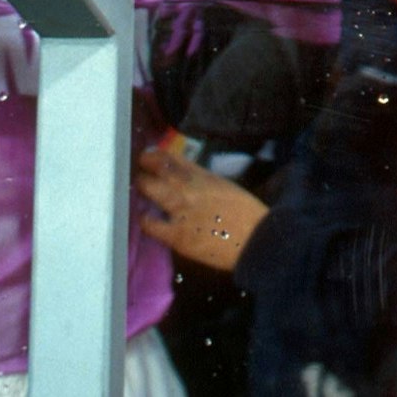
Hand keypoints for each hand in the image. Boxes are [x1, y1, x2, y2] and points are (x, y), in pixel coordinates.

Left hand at [134, 148, 267, 271]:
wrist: (257, 241)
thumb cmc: (247, 216)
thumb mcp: (226, 188)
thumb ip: (204, 182)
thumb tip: (186, 181)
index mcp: (204, 177)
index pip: (173, 158)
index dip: (156, 155)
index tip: (148, 156)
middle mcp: (190, 188)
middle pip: (157, 168)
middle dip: (145, 168)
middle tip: (140, 172)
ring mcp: (181, 211)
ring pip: (150, 188)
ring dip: (142, 186)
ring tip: (139, 190)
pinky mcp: (177, 235)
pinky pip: (150, 224)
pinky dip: (145, 221)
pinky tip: (146, 220)